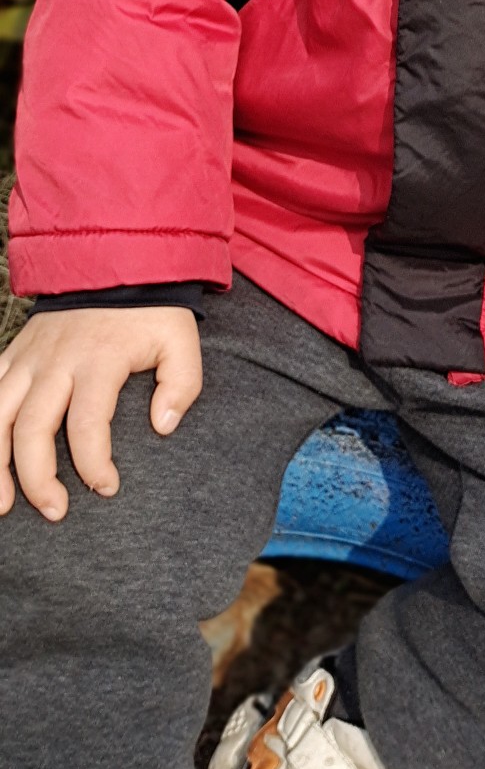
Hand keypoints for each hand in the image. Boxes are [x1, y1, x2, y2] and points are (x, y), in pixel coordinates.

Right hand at [0, 306, 202, 521]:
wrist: (115, 257)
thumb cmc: (149, 309)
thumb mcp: (180, 340)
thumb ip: (182, 384)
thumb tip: (164, 426)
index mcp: (99, 359)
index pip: (87, 423)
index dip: (94, 464)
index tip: (107, 488)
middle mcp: (56, 360)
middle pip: (32, 427)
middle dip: (39, 478)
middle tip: (56, 511)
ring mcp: (29, 356)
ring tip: (3, 505)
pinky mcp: (14, 351)